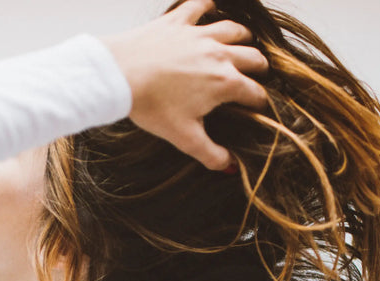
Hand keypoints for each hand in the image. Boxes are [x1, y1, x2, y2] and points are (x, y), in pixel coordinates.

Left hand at [99, 0, 269, 170]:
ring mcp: (198, 34)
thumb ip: (210, 153)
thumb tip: (229, 166)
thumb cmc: (151, 106)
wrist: (119, 74)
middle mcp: (219, 54)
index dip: (260, 103)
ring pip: (233, 29)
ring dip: (242, 37)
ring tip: (244, 43)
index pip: (255, 93)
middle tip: (257, 74)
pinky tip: (211, 5)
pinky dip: (208, 4)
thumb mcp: (184, 137)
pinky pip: (199, 5)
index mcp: (225, 83)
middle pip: (253, 57)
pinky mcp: (177, 21)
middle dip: (259, 67)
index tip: (258, 108)